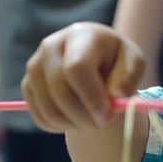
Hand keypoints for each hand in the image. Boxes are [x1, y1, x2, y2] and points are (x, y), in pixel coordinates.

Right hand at [21, 22, 144, 132]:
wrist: (96, 61)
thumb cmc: (117, 62)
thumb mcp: (134, 63)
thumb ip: (129, 77)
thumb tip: (115, 95)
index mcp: (81, 35)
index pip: (76, 68)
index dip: (91, 96)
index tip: (107, 116)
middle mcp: (52, 45)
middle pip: (59, 89)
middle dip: (83, 114)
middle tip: (101, 124)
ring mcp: (35, 65)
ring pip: (47, 107)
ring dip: (72, 123)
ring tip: (91, 121)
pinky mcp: (28, 84)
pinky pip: (39, 115)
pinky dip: (59, 126)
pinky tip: (75, 119)